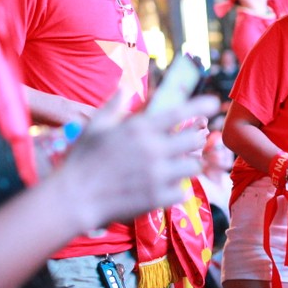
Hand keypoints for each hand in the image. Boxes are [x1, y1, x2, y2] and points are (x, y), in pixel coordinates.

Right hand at [54, 93, 220, 232]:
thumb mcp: (95, 126)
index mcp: (139, 129)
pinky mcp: (158, 198)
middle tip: (188, 142)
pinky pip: (182, 191)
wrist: (73, 198)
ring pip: (193, 166)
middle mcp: (154, 149)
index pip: (179, 112)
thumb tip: (124, 88)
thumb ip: (113, 106)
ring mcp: (158, 175)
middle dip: (194, 139)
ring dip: (187, 165)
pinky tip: (164, 188)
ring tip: (176, 167)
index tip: (213, 103)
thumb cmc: (80, 160)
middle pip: (193, 139)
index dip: (200, 106)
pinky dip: (176, 190)